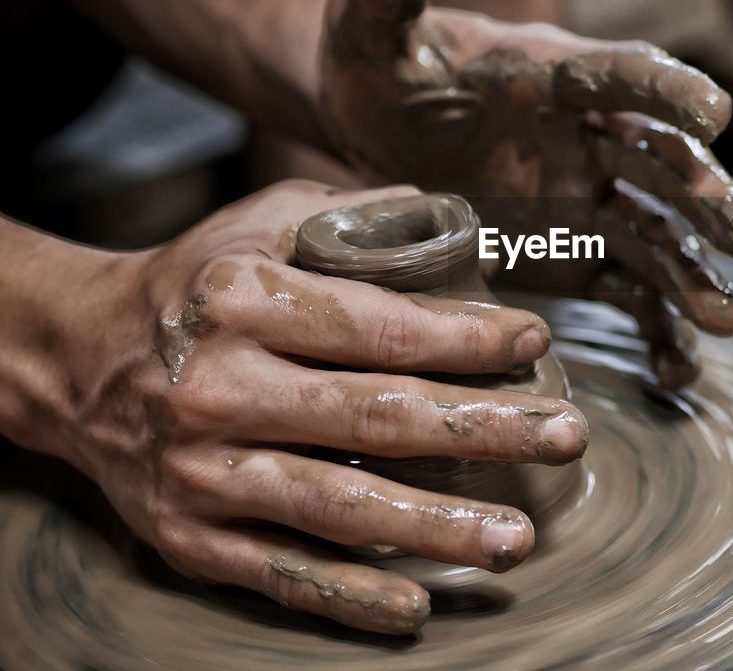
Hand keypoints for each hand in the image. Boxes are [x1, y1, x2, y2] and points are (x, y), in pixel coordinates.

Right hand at [35, 180, 587, 633]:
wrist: (76, 359)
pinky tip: (417, 604)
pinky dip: (350, 596)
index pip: (382, 327)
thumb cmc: (196, 285)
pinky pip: (280, 572)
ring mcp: (202, 471)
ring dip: (436, 527)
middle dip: (485, 430)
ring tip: (515, 537)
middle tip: (567, 437)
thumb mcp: (261, 222)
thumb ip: (355, 215)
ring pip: (339, 507)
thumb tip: (458, 224)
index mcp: (244, 301)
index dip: (468, 339)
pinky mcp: (188, 535)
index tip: (533, 343)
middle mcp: (221, 387)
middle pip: (378, 418)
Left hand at [318, 0, 732, 388]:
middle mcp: (588, 136)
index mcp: (553, 73)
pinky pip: (630, 293)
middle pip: (662, 163)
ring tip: (726, 319)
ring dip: (695, 274)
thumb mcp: (367, 35)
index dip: (669, 92)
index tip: (717, 114)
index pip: (622, 74)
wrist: (380, 131)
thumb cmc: (383, 72)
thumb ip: (380, 4)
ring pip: (658, 236)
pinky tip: (678, 374)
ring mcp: (588, 200)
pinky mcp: (576, 255)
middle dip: (707, 198)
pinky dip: (658, 331)